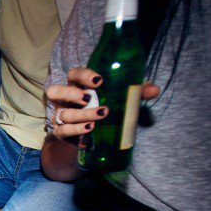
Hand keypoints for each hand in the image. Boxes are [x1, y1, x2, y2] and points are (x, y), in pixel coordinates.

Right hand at [46, 68, 160, 139]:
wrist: (92, 136)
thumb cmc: (105, 108)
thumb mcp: (121, 98)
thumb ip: (136, 92)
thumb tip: (154, 90)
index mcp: (77, 86)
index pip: (74, 75)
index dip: (84, 76)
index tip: (99, 80)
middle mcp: (65, 100)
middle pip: (56, 91)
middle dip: (70, 94)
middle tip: (88, 98)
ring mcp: (61, 116)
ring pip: (63, 114)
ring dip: (81, 115)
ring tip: (101, 115)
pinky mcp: (62, 133)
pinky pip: (63, 131)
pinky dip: (76, 131)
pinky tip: (89, 130)